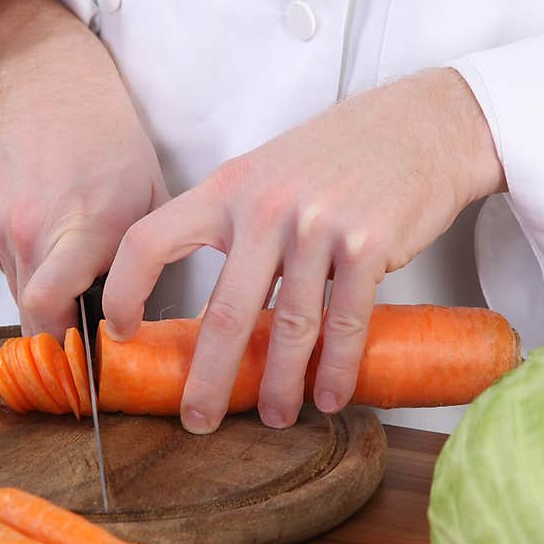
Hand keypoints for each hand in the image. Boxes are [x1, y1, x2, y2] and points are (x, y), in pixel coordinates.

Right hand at [0, 0, 166, 337]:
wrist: (45, 85)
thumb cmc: (111, 142)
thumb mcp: (151, 201)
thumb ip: (144, 264)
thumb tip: (140, 323)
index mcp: (87, 226)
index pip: (51, 308)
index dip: (66, 346)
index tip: (89, 359)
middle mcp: (34, 231)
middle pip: (33, 317)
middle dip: (59, 332)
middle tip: (88, 331)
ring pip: (18, 294)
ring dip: (46, 295)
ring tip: (73, 261)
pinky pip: (5, 268)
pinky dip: (28, 267)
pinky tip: (50, 235)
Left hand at [103, 68, 504, 432]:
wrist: (421, 124)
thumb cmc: (337, 156)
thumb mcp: (268, 177)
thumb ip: (236, 233)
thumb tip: (212, 316)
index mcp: (227, 188)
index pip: (150, 241)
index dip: (125, 292)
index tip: (122, 332)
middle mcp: (265, 206)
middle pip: (223, 311)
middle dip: (208, 379)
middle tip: (198, 420)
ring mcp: (317, 225)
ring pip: (289, 326)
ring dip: (280, 384)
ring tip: (275, 417)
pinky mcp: (368, 242)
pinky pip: (346, 320)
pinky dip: (337, 366)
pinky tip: (329, 395)